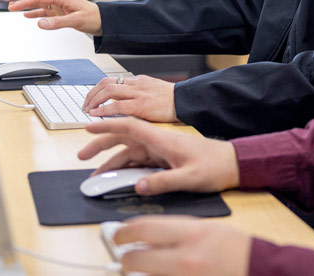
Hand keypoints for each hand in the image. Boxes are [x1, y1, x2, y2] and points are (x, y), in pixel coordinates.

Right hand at [1, 0, 101, 34]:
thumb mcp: (75, 21)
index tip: (13, 6)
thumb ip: (57, 22)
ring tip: (11, 5)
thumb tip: (40, 23)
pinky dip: (33, 11)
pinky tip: (27, 15)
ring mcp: (59, 4)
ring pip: (38, 0)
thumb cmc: (93, 17)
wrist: (103, 21)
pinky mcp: (60, 11)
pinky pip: (43, 9)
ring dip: (24, 2)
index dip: (24, 1)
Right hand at [78, 117, 239, 194]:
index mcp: (163, 139)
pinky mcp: (163, 158)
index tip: (88, 126)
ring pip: (128, 153)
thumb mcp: (190, 178)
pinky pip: (138, 162)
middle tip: (81, 155)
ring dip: (110, 161)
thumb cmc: (215, 166)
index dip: (107, 126)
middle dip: (101, 145)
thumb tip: (139, 187)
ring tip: (93, 174)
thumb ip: (164, 182)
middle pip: (123, 140)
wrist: (232, 163)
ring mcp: (159, 149)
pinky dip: (124, 169)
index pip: (130, 127)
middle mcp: (158, 141)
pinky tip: (114, 177)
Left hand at [83, 74, 176, 121]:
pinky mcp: (141, 105)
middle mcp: (135, 84)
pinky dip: (104, 109)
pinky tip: (96, 115)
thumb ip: (139, 93)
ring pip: (109, 91)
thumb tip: (125, 101)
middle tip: (85, 105)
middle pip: (106, 83)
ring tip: (87, 110)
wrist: (185, 101)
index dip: (97, 89)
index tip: (90, 99)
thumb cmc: (171, 100)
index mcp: (138, 81)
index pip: (112, 80)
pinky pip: (117, 105)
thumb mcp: (153, 90)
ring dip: (94, 101)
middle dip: (91, 94)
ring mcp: (138, 94)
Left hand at [113, 217, 249, 275]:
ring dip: (141, 274)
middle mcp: (186, 258)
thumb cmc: (235, 248)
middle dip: (124, 260)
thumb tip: (145, 236)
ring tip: (145, 268)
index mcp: (191, 234)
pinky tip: (161, 274)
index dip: (124, 232)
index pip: (143, 229)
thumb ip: (175, 232)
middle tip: (124, 258)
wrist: (258, 268)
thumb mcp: (206, 229)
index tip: (118, 235)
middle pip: (136, 260)